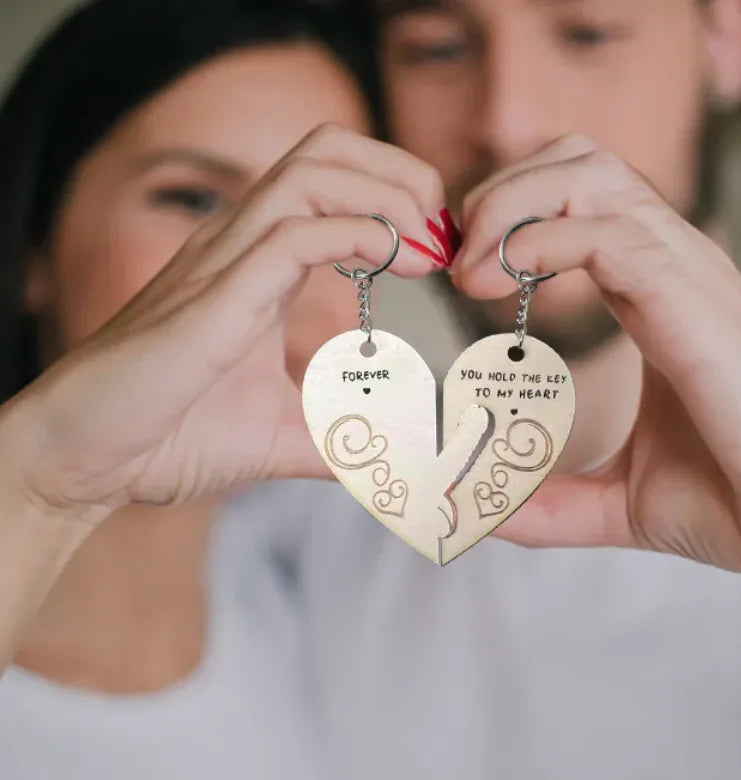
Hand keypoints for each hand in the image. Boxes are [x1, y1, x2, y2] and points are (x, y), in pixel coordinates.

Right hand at [2, 125, 444, 522]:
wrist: (89, 459)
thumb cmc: (169, 435)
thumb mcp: (279, 434)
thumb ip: (336, 436)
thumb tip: (386, 456)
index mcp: (255, 263)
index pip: (330, 180)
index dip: (395, 196)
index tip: (436, 250)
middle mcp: (238, 245)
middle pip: (325, 149)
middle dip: (399, 173)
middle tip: (442, 232)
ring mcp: (222, 263)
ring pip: (310, 172)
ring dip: (384, 194)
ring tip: (427, 244)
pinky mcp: (213, 298)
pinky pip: (291, 234)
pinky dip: (354, 234)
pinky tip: (392, 262)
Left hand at [452, 135, 740, 585]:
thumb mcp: (622, 500)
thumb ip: (554, 501)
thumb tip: (490, 515)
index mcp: (655, 297)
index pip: (576, 205)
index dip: (508, 221)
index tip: (461, 274)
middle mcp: (671, 268)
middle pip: (575, 162)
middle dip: (500, 193)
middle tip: (457, 259)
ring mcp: (685, 275)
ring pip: (586, 173)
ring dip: (510, 205)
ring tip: (469, 270)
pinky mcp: (693, 298)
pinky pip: (605, 232)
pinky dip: (537, 241)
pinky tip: (496, 285)